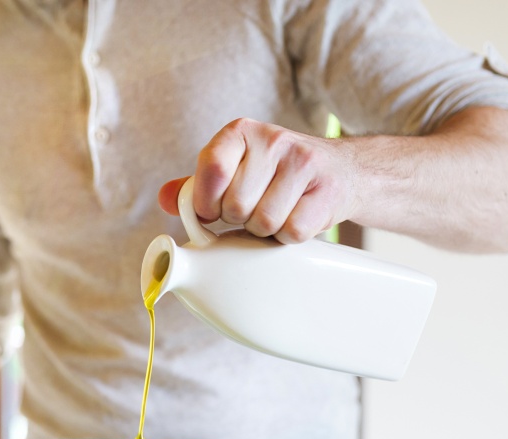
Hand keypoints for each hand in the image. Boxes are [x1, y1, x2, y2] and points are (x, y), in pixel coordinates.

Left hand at [159, 118, 357, 244]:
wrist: (343, 172)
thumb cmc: (276, 176)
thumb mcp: (235, 170)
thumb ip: (197, 186)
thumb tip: (164, 199)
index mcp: (240, 132)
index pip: (211, 169)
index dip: (207, 203)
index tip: (213, 212)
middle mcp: (273, 139)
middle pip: (236, 206)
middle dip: (239, 220)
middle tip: (254, 210)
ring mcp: (303, 162)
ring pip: (263, 221)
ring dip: (264, 231)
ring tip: (276, 213)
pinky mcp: (327, 190)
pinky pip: (292, 232)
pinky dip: (289, 237)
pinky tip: (296, 218)